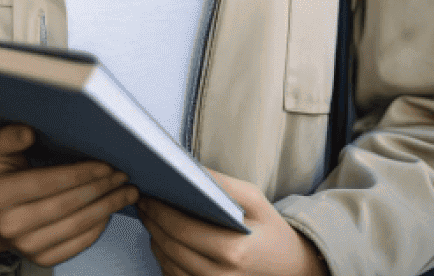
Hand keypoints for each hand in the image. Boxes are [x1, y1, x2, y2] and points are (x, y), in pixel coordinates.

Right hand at [0, 123, 138, 265]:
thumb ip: (5, 136)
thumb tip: (29, 132)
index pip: (47, 183)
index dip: (80, 174)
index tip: (106, 164)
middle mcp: (10, 225)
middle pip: (66, 205)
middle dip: (100, 189)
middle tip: (123, 175)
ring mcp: (25, 246)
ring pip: (75, 226)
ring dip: (106, 208)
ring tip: (126, 192)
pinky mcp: (40, 258)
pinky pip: (76, 244)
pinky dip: (97, 227)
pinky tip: (109, 211)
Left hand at [136, 169, 327, 275]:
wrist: (292, 268)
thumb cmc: (271, 230)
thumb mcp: (254, 200)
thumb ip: (222, 184)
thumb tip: (189, 169)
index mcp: (233, 250)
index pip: (182, 229)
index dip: (159, 210)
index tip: (146, 194)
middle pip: (171, 247)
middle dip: (151, 222)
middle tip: (141, 202)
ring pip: (169, 266)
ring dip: (154, 240)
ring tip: (149, 218)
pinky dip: (165, 260)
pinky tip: (163, 240)